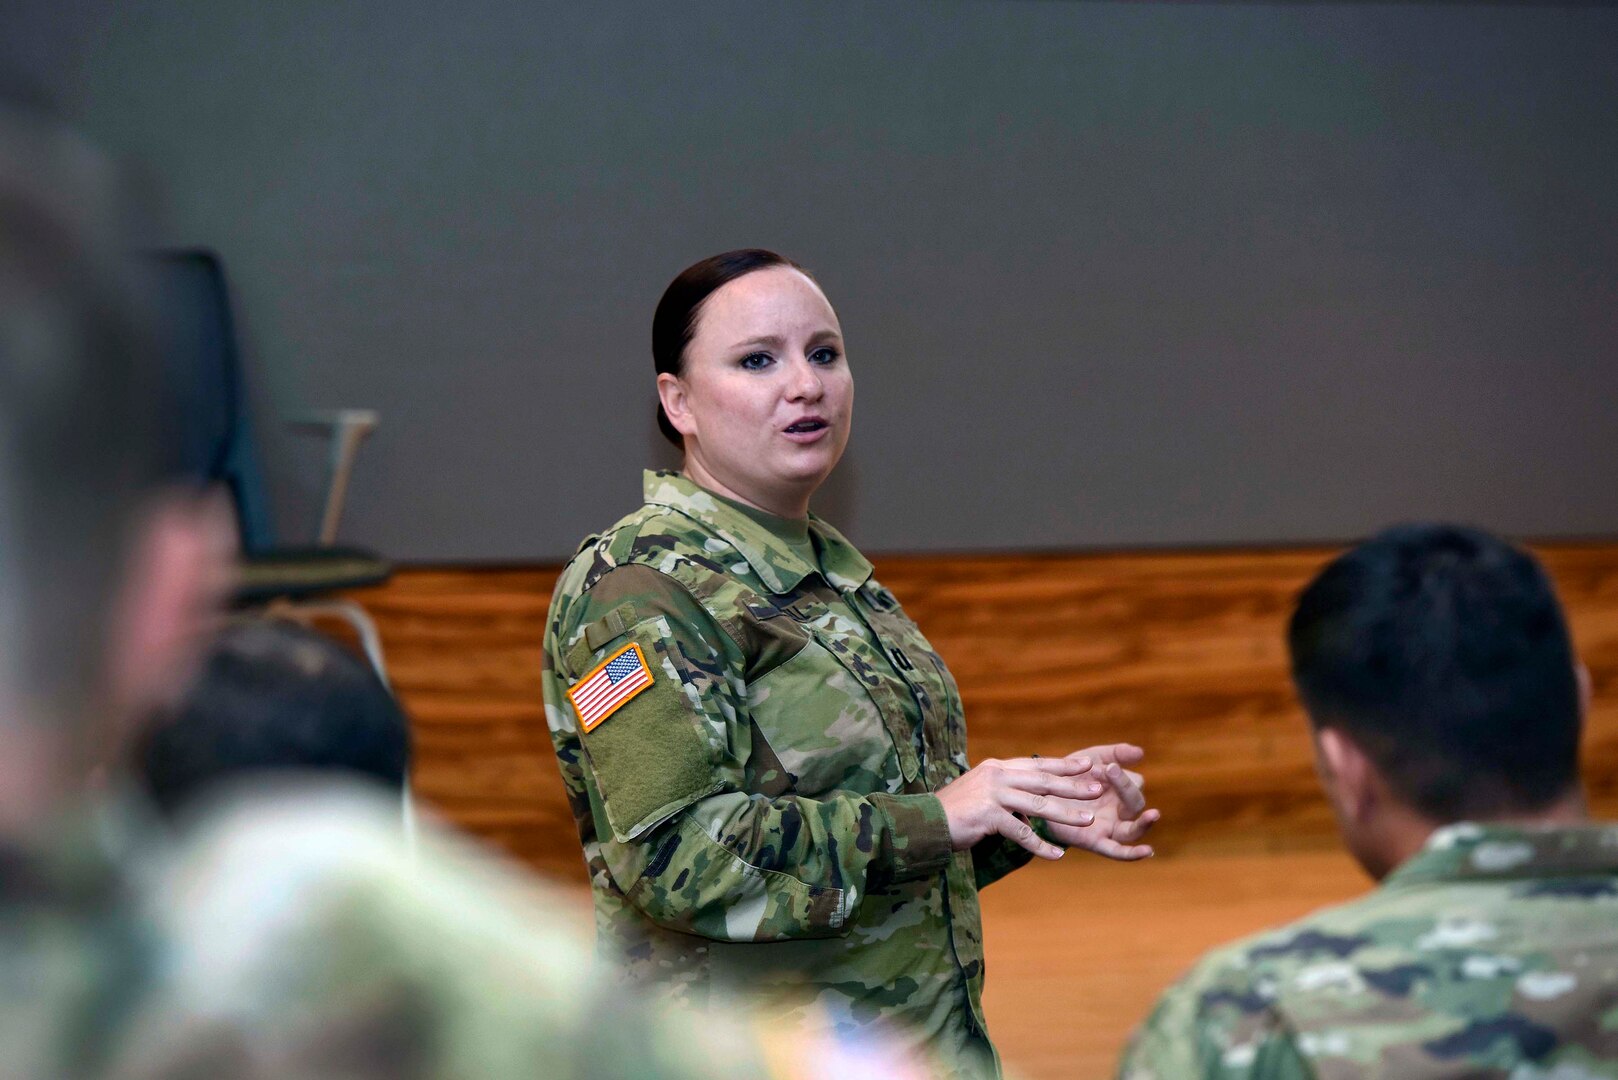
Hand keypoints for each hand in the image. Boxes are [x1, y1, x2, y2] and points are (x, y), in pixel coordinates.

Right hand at [935, 755, 1103, 859]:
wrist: (924, 822)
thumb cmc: (955, 812)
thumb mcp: (983, 796)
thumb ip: (1007, 798)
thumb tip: (1030, 813)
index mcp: (997, 768)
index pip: (1036, 765)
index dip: (1063, 766)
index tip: (1088, 765)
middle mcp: (996, 776)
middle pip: (1042, 781)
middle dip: (1073, 786)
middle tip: (1098, 790)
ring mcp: (991, 794)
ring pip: (1037, 804)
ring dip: (1065, 814)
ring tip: (1088, 820)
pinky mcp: (986, 815)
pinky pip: (1020, 832)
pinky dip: (1040, 846)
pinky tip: (1056, 856)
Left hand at [1039, 743, 1158, 860]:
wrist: (1038, 794)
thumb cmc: (1068, 776)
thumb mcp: (1091, 758)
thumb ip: (1115, 753)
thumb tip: (1141, 752)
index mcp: (1119, 792)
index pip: (1135, 782)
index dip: (1119, 773)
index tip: (1100, 765)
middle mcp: (1118, 812)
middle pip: (1135, 803)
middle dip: (1125, 786)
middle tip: (1110, 770)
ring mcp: (1109, 828)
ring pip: (1134, 830)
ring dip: (1145, 823)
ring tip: (1154, 814)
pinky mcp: (1095, 841)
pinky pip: (1117, 851)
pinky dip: (1132, 854)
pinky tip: (1147, 851)